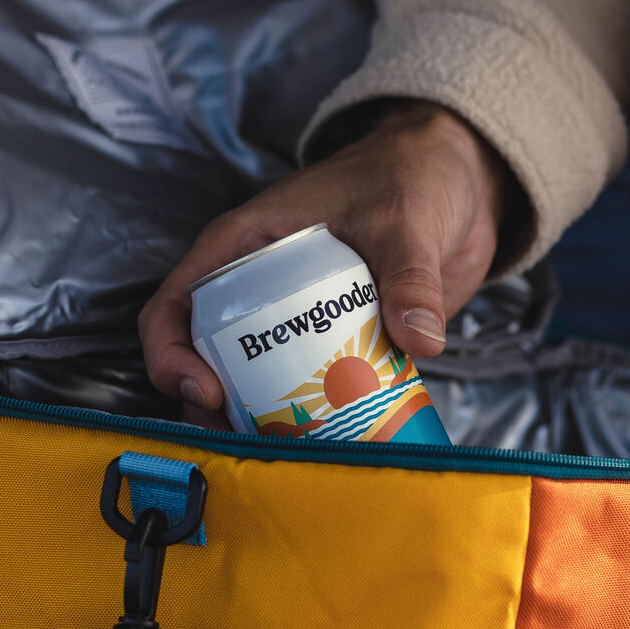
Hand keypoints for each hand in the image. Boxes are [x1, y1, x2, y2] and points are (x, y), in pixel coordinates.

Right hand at [138, 100, 514, 416]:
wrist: (457, 183)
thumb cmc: (410, 175)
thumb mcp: (405, 220)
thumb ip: (411, 276)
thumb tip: (419, 338)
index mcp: (244, 246)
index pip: (175, 304)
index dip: (172, 354)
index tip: (206, 393)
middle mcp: (257, 287)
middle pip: (208, 359)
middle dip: (217, 408)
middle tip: (250, 440)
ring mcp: (296, 318)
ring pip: (256, 382)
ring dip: (264, 422)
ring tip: (289, 453)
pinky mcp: (335, 342)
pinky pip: (311, 387)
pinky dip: (315, 419)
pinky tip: (335, 445)